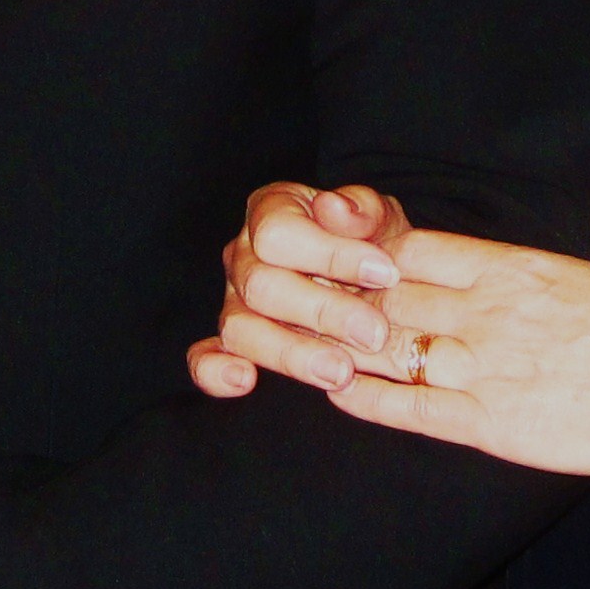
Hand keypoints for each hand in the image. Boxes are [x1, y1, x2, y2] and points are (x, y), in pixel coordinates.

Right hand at [187, 182, 409, 398]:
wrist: (375, 282)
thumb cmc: (373, 243)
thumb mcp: (379, 218)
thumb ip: (362, 209)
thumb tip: (333, 207)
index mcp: (271, 211)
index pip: (280, 232)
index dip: (331, 254)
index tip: (385, 274)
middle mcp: (243, 254)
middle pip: (260, 285)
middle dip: (321, 312)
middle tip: (373, 334)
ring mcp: (232, 301)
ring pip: (240, 328)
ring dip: (291, 354)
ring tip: (341, 372)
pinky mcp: (229, 343)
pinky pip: (204, 359)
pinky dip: (215, 371)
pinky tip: (245, 381)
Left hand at [329, 182, 589, 481]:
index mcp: (518, 267)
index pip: (419, 248)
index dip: (376, 251)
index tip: (351, 256)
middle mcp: (488, 311)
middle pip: (389, 294)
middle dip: (349, 296)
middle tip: (313, 300)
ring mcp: (485, 367)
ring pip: (390, 347)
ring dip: (348, 343)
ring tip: (310, 344)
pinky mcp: (491, 424)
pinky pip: (412, 408)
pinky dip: (369, 399)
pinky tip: (339, 391)